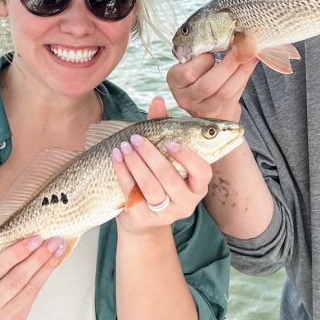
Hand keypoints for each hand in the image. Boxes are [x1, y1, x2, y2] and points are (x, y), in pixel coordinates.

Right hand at [0, 235, 67, 319]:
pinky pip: (31, 297)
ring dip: (46, 268)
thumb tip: (19, 239)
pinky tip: (50, 265)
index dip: (16, 253)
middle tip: (52, 241)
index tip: (34, 239)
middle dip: (37, 259)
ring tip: (57, 250)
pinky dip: (42, 279)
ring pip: (28, 290)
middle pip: (15, 280)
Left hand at [112, 96, 213, 233]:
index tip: (171, 142)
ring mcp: (165, 214)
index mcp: (197, 185)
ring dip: (136, 164)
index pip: (203, 172)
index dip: (188, 157)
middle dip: (151, 156)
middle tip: (136, 138)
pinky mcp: (144, 219)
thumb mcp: (164, 156)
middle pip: (171, 178)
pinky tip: (116, 158)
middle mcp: (186, 202)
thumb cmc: (158, 179)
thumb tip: (158, 100)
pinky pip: (133, 195)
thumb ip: (164, 129)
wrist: (142, 219)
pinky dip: (123, 174)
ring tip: (124, 147)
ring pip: (152, 188)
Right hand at [166, 53, 257, 121]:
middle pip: (208, 84)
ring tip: (250, 55)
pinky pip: (234, 96)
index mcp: (175, 80)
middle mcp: (185, 98)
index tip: (215, 50)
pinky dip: (244, 77)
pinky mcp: (219, 115)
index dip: (205, 60)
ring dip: (241, 71)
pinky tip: (251, 64)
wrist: (209, 104)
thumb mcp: (194, 64)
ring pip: (224, 92)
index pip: (189, 72)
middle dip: (228, 65)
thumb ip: (206, 52)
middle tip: (241, 48)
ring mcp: (202, 109)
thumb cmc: (202, 76)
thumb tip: (230, 37)